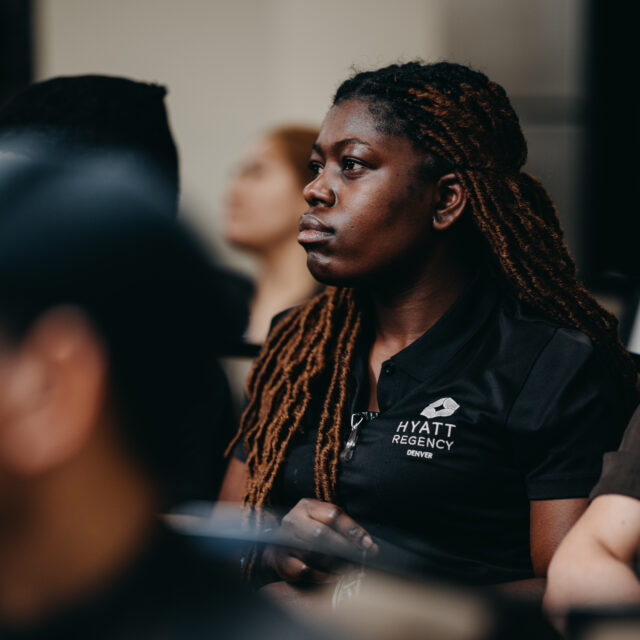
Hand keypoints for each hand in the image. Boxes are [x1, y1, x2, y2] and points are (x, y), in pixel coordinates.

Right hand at [262, 498, 377, 583]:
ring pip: (314, 553)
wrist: (279, 548)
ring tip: (352, 568)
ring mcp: (285, 541)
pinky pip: (306, 570)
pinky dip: (323, 575)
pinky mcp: (282, 561)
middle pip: (322, 533)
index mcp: (307, 506)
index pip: (332, 514)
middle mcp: (293, 520)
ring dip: (337, 564)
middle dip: (346, 547)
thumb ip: (344, 527)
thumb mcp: (323, 520)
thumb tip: (368, 544)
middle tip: (362, 558)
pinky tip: (335, 577)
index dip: (352, 529)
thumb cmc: (309, 532)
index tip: (367, 544)